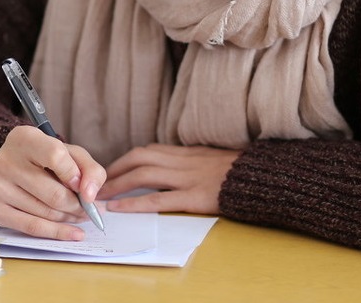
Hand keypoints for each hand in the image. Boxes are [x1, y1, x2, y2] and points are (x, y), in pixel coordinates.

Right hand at [0, 125, 105, 240]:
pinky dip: (56, 233)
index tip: (84, 187)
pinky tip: (72, 233)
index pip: (55, 156)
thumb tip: (89, 195)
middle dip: (78, 206)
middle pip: (53, 194)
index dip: (75, 175)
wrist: (13, 165)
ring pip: (45, 213)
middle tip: (90, 210)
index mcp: (24, 138)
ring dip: (69, 218)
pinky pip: (30, 228)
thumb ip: (88, 169)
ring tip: (79, 215)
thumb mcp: (70, 153)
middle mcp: (5, 160)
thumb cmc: (46, 158)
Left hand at [99, 144, 239, 214]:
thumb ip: (192, 162)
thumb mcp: (213, 160)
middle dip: (115, 170)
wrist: (263, 178)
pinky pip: (159, 199)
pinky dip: (135, 203)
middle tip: (97, 184)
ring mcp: (189, 178)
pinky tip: (120, 209)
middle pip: (140, 158)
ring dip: (118, 185)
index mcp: (188, 152)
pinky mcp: (195, 196)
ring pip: (144, 175)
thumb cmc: (241, 173)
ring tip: (101, 197)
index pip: (149, 151)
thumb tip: (172, 169)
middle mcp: (184, 161)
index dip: (125, 160)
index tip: (111, 171)